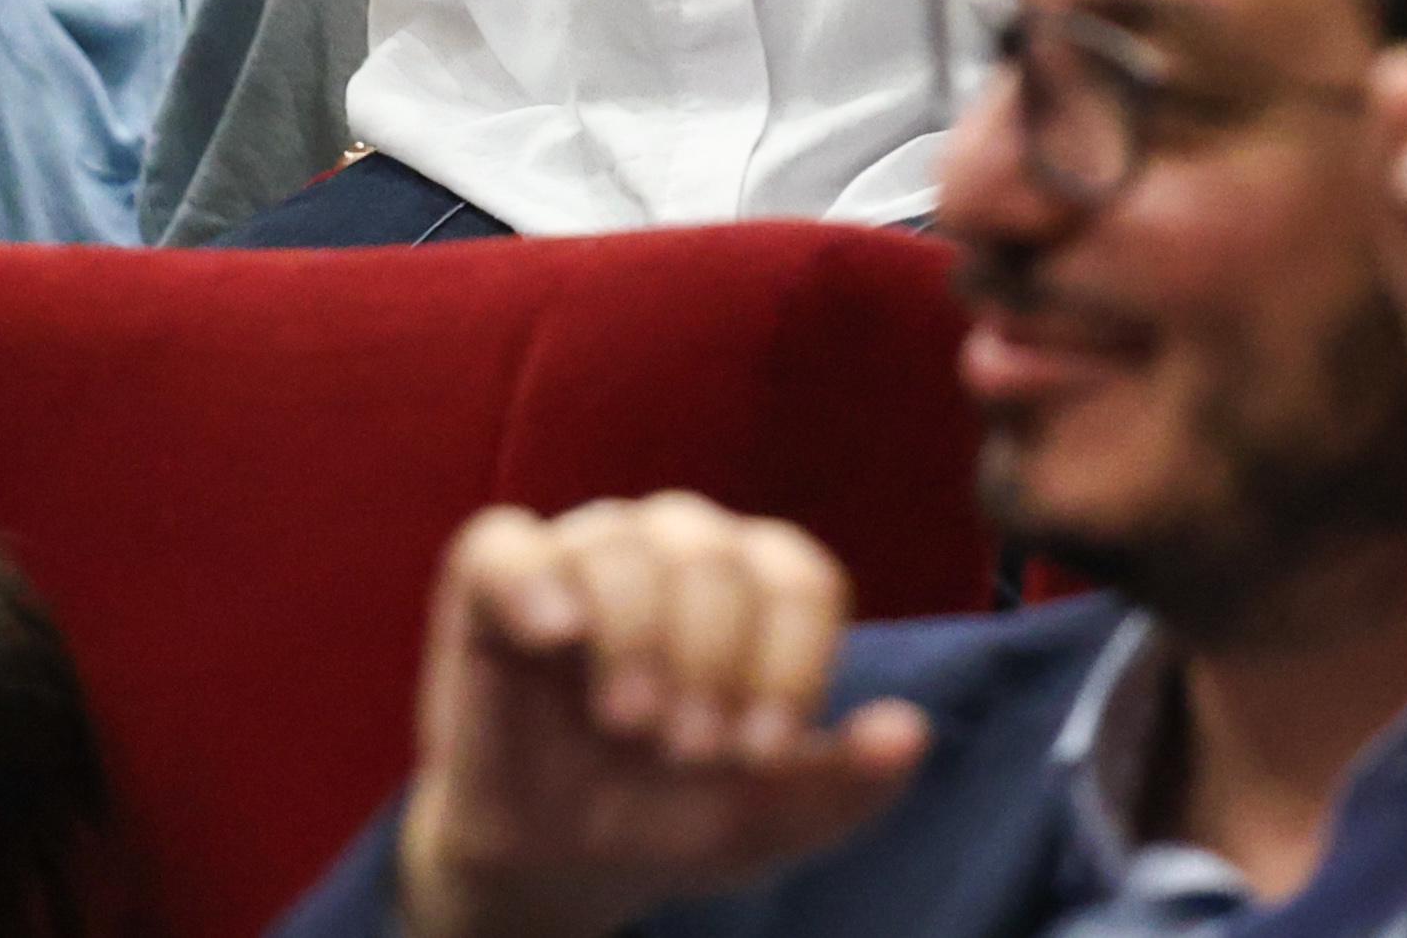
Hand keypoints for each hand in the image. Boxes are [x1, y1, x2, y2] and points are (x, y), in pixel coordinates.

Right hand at [396, 497, 933, 937]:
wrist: (555, 863)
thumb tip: (910, 733)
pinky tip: (557, 636)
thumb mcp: (764, 821)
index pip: (798, 579)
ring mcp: (586, 549)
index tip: (764, 750)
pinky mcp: (495, 574)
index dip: (789, 662)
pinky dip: (533, 580)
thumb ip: (845, 785)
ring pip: (623, 547)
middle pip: (715, 559)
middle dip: (710, 660)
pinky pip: (507, 544)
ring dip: (635, 638)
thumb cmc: (671, 819)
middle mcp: (678, 547)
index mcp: (757, 586)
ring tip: (629, 722)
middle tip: (688, 749)